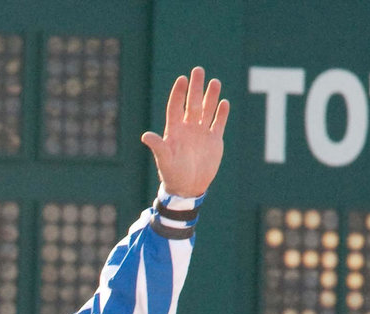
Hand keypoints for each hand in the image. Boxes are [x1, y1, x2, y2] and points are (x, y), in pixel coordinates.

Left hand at [141, 68, 227, 198]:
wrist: (187, 188)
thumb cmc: (172, 174)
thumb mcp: (164, 160)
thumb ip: (157, 146)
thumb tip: (145, 136)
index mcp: (174, 130)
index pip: (176, 107)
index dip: (179, 93)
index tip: (182, 79)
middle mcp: (188, 128)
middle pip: (192, 103)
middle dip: (196, 87)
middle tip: (198, 70)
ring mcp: (201, 133)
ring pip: (207, 110)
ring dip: (211, 96)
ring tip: (215, 82)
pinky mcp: (214, 140)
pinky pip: (218, 123)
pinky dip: (221, 114)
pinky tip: (224, 103)